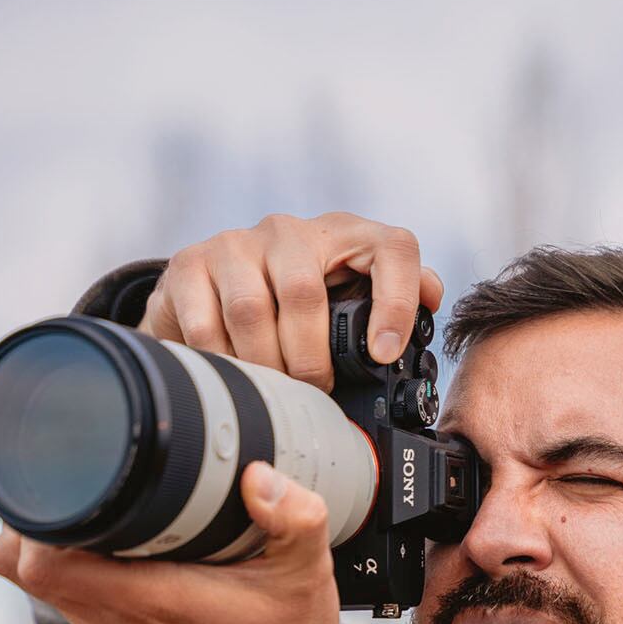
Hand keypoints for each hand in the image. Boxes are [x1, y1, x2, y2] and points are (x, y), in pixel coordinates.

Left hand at [0, 462, 338, 623]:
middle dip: (35, 511)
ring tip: (98, 499)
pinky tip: (117, 533)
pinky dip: (75, 558)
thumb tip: (255, 476)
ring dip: (54, 535)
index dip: (35, 511)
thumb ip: (295, 518)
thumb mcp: (305, 574)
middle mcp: (110, 619)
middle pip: (17, 562)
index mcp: (142, 600)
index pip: (38, 561)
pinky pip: (68, 588)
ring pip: (37, 576)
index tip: (67, 474)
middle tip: (77, 478)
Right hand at [139, 212, 443, 389]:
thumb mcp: (344, 299)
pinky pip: (205, 321)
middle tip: (314, 392)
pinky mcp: (189, 263)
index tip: (385, 354)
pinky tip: (235, 376)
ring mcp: (236, 243)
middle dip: (310, 359)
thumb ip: (390, 299)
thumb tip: (433, 296)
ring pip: (251, 310)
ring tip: (275, 392)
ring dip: (265, 365)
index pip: (391, 248)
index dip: (396, 300)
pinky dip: (223, 361)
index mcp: (345, 236)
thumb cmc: (290, 307)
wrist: (207, 294)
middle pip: (304, 293)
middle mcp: (291, 231)